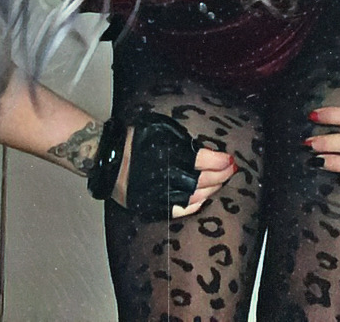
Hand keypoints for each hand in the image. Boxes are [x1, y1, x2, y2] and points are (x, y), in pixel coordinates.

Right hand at [112, 113, 236, 220]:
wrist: (109, 158)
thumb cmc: (135, 139)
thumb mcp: (162, 128)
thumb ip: (182, 139)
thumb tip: (202, 150)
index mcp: (173, 155)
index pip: (204, 161)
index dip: (220, 161)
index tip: (230, 159)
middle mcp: (170, 177)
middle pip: (203, 180)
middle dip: (220, 176)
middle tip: (231, 171)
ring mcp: (163, 195)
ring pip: (195, 197)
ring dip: (211, 190)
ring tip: (221, 183)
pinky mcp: (155, 206)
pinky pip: (180, 211)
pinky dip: (194, 206)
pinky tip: (203, 200)